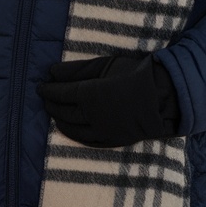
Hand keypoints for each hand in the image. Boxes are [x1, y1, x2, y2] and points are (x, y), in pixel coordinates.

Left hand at [37, 52, 180, 146]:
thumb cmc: (134, 75)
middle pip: (65, 112)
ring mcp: (102, 131)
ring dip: (61, 122)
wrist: (164, 97)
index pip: (61, 94)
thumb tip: (52, 71)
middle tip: (45, 100)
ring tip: (54, 115)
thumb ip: (77, 69)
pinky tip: (71, 131)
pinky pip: (89, 141)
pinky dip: (76, 136)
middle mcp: (91, 117)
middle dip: (52, 106)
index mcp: (88, 96)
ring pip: (74, 130)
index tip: (40, 87)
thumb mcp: (105, 65)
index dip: (49, 91)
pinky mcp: (114, 140)